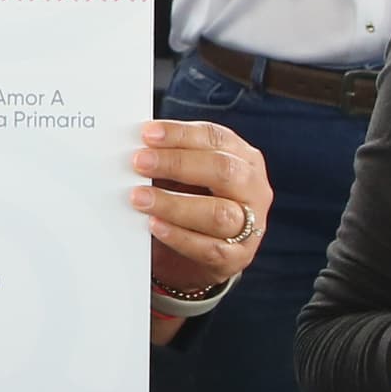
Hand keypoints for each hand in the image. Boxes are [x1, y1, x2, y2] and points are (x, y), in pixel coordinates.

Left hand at [137, 119, 268, 300]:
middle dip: (177, 164)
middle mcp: (253, 188)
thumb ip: (172, 159)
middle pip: (222, 170)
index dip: (180, 134)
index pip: (215, 138)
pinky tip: (155, 226)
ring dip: (174, 204)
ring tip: (141, 198)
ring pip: (218, 213)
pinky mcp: (238, 257)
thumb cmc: (196, 203)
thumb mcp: (190, 176)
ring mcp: (251, 224)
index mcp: (244, 158)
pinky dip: (179, 237)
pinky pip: (209, 248)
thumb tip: (138, 148)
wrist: (205, 255)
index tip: (148, 134)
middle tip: (140, 163)